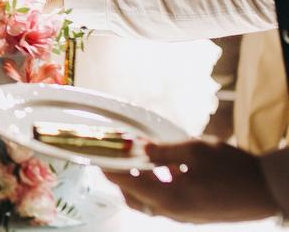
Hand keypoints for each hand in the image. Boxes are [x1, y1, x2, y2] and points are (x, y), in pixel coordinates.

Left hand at [106, 140, 278, 222]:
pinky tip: (163, 170)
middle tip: (113, 159)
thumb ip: (162, 151)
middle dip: (120, 180)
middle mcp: (174, 212)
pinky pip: (166, 203)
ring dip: (138, 184)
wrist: (267, 190)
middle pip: (135, 199)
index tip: (97, 157)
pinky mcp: (195, 215)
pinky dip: (156, 188)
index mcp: (170, 198)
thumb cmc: (232, 168)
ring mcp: (186, 216)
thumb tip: (136, 147)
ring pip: (150, 203)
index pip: (128, 184)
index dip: (111, 169)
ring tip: (135, 161)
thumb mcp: (195, 151)